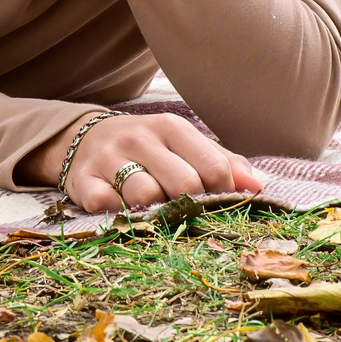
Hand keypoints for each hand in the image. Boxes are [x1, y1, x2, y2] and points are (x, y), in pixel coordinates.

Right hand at [28, 113, 263, 211]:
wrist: (81, 139)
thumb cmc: (147, 149)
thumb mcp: (183, 145)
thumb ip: (223, 163)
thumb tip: (259, 186)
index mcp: (170, 127)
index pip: (213, 168)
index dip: (221, 194)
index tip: (213, 201)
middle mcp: (138, 138)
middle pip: (184, 184)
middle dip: (189, 204)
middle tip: (181, 207)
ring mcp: (108, 158)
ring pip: (144, 196)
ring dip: (153, 211)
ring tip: (150, 207)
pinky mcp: (82, 180)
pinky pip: (106, 206)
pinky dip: (117, 214)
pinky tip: (119, 208)